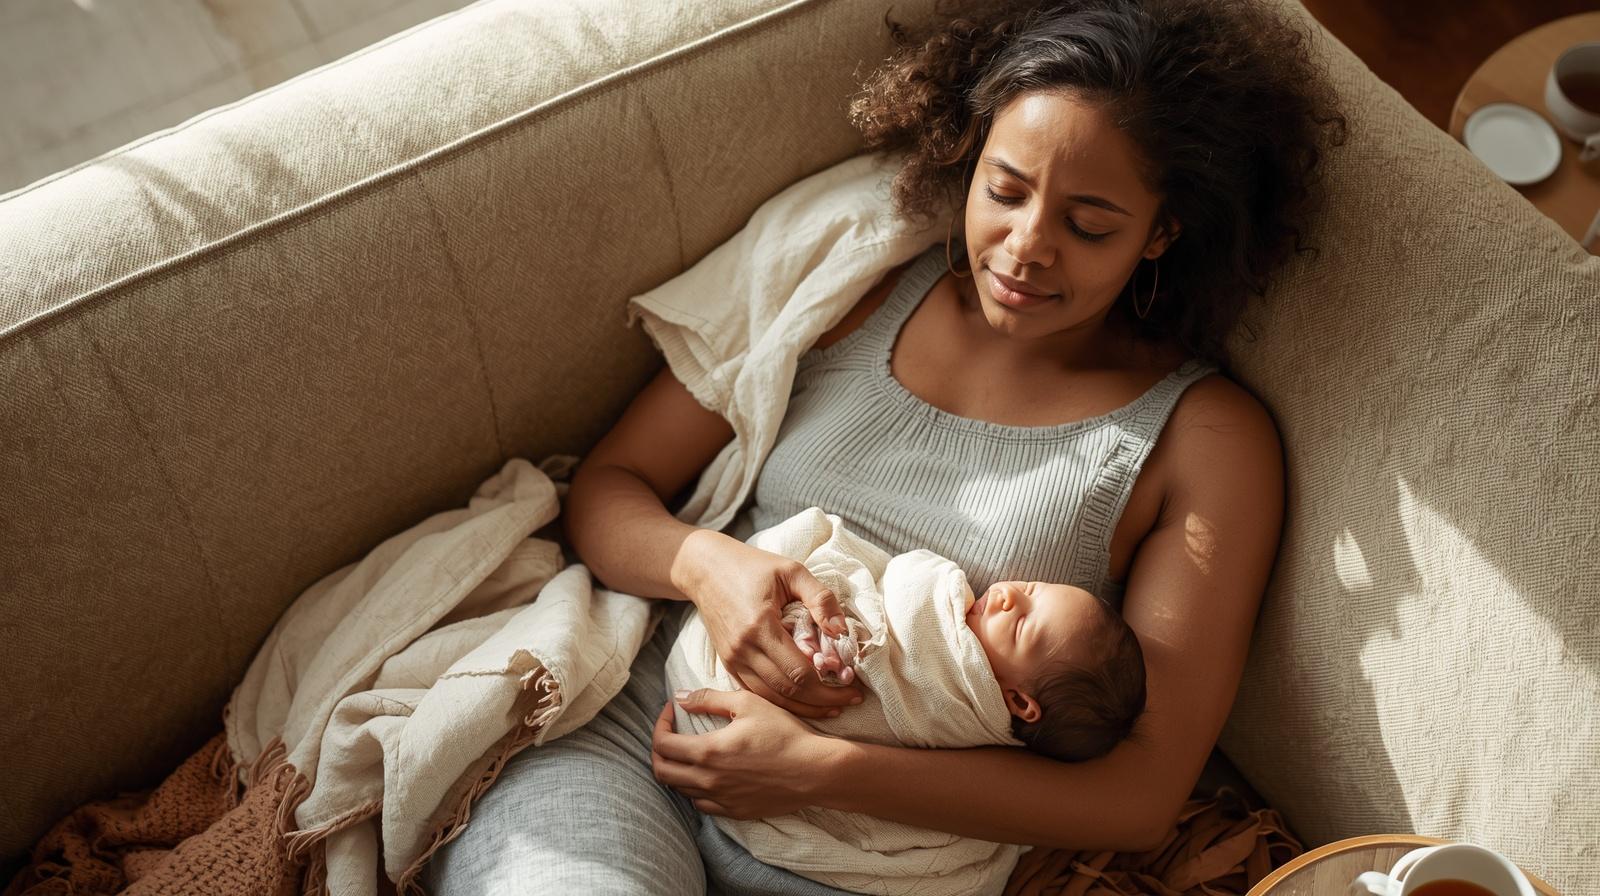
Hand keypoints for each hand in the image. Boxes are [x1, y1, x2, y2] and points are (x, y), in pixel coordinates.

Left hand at [652, 688, 838, 818]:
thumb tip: (681, 698)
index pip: (662, 744)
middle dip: (658, 751)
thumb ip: (709, 700)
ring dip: (676, 770)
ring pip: (680, 791)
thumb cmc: (784, 733)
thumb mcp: (747, 703)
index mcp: (707, 752)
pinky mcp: (736, 812)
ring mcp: (721, 799)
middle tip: (669, 734)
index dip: (659, 724)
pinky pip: (702, 805)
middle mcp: (708, 780)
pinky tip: (707, 776)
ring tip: (688, 753)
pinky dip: (696, 790)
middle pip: (662, 772)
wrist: (814, 771)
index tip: (670, 711)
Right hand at [678, 532, 862, 716]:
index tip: (853, 690)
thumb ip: (819, 598)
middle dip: (821, 701)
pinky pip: (756, 692)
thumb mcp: (791, 570)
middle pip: (787, 689)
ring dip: (802, 707)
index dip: (829, 688)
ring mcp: (733, 659)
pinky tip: (802, 702)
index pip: (799, 671)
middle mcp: (743, 648)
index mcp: (760, 625)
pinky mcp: (728, 663)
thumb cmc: (752, 566)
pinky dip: (780, 702)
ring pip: (771, 697)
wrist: (706, 569)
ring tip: (831, 707)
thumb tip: (841, 630)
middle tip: (849, 701)